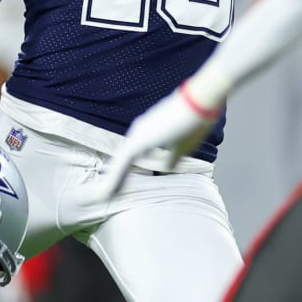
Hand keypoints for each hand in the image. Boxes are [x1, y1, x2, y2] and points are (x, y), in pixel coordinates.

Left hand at [97, 87, 217, 200]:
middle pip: (122, 159)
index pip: (130, 156)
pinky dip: (115, 177)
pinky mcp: (140, 140)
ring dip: (111, 181)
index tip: (118, 187)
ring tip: (103, 197)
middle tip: (105, 195)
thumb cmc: (194, 121)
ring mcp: (138, 135)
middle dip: (114, 178)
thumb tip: (168, 168)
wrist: (198, 103)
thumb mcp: (183, 146)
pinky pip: (123, 162)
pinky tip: (110, 191)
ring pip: (119, 162)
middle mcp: (139, 131)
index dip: (124, 172)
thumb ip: (173, 158)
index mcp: (148, 131)